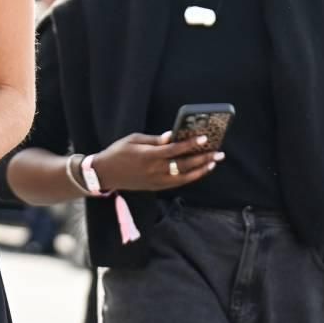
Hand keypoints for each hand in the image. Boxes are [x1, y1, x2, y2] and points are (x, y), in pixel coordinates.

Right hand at [93, 131, 220, 192]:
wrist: (105, 173)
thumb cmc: (118, 152)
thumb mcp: (134, 140)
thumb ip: (155, 139)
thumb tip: (173, 135)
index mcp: (148, 156)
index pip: (174, 150)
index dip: (190, 144)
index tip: (204, 139)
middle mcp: (154, 170)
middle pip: (184, 165)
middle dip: (203, 159)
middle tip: (218, 153)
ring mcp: (155, 181)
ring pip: (183, 177)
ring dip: (200, 170)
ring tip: (213, 163)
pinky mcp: (155, 187)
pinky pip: (177, 183)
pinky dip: (190, 177)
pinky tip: (199, 171)